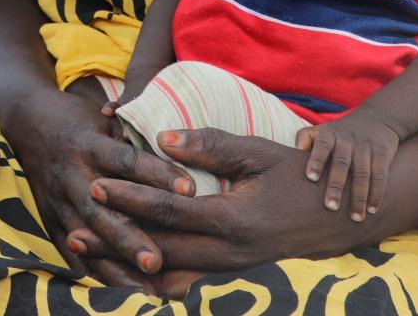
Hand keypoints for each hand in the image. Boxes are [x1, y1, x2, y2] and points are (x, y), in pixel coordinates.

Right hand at [6, 84, 191, 288]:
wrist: (28, 120)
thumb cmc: (78, 117)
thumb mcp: (106, 118)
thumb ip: (136, 138)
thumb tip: (180, 150)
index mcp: (88, 144)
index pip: (127, 161)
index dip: (157, 174)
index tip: (190, 190)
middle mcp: (71, 175)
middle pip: (101, 210)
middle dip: (128, 238)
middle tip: (156, 262)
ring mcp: (57, 199)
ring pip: (85, 237)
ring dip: (112, 264)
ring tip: (142, 289)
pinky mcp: (49, 217)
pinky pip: (68, 250)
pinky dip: (91, 270)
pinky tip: (116, 290)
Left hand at [74, 128, 389, 289]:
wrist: (343, 216)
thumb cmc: (300, 175)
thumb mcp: (258, 152)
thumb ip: (210, 146)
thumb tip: (161, 138)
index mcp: (234, 220)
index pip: (168, 211)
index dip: (129, 198)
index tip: (96, 184)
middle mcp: (229, 254)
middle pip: (159, 251)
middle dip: (114, 241)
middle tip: (74, 230)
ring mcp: (231, 269)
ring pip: (170, 273)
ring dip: (128, 264)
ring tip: (90, 254)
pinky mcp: (232, 273)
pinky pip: (186, 279)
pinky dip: (155, 275)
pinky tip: (129, 267)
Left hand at [297, 106, 406, 220]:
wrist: (377, 118)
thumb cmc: (340, 132)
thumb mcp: (322, 130)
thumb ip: (306, 138)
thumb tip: (293, 153)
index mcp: (329, 134)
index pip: (321, 146)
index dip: (316, 161)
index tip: (310, 178)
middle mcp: (347, 140)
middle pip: (341, 164)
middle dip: (336, 186)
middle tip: (330, 207)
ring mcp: (366, 147)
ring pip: (362, 173)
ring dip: (359, 196)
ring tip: (355, 218)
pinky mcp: (382, 154)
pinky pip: (380, 175)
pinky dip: (377, 193)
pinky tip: (372, 210)